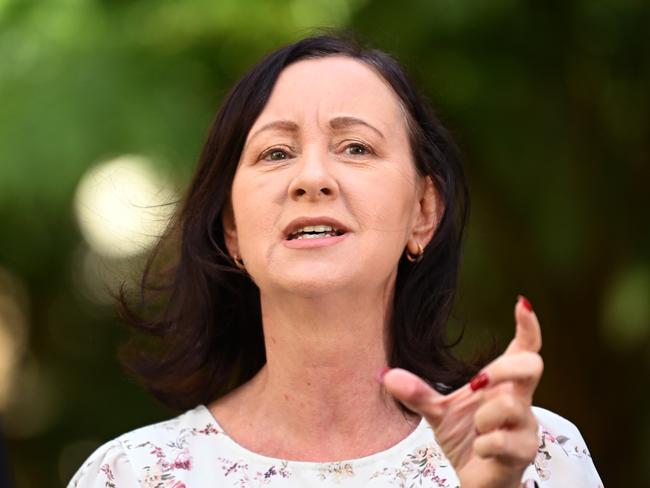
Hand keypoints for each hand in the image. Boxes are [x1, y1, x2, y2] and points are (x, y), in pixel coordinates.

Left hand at [382, 296, 542, 487]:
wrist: (478, 481)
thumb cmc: (467, 439)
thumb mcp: (438, 413)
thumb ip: (418, 393)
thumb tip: (387, 376)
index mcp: (504, 384)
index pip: (525, 350)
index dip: (528, 327)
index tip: (522, 303)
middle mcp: (521, 400)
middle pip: (531, 366)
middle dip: (502, 369)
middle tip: (477, 380)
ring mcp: (527, 426)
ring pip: (510, 407)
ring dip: (483, 418)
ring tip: (476, 430)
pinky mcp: (523, 452)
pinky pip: (500, 440)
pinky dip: (482, 444)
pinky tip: (480, 449)